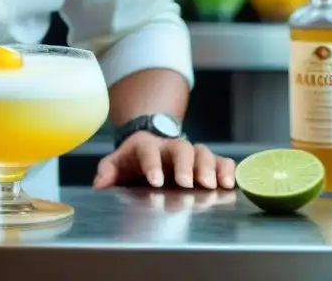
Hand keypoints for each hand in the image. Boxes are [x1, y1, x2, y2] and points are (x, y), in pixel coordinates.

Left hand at [94, 132, 234, 189]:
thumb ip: (108, 171)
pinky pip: (221, 160)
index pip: (148, 150)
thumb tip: (100, 184)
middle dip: (185, 165)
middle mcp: (170, 147)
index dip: (152, 164)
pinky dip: (228, 170)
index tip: (155, 181)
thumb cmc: (133, 160)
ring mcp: (191, 153)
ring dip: (209, 168)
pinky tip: (231, 184)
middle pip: (181, 148)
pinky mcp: (207, 162)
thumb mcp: (117, 163)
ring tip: (214, 186)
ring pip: (203, 152)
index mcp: (146, 146)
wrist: (151, 147)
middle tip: (189, 183)